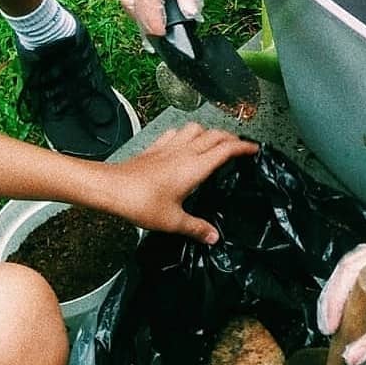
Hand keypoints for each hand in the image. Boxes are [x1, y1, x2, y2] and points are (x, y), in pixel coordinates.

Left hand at [103, 124, 259, 243]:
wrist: (111, 188)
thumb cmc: (140, 202)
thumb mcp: (172, 221)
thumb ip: (196, 228)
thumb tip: (214, 236)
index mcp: (195, 167)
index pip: (227, 149)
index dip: (244, 146)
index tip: (254, 149)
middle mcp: (185, 152)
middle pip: (216, 134)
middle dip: (231, 137)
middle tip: (239, 145)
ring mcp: (170, 146)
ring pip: (197, 128)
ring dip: (209, 131)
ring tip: (214, 140)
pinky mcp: (155, 147)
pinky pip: (176, 132)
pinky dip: (186, 132)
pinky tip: (184, 140)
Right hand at [317, 229, 365, 364]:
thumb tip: (354, 357)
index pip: (351, 267)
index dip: (335, 298)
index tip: (330, 327)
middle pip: (353, 265)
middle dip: (337, 297)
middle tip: (330, 329)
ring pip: (365, 267)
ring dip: (351, 294)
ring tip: (342, 324)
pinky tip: (365, 313)